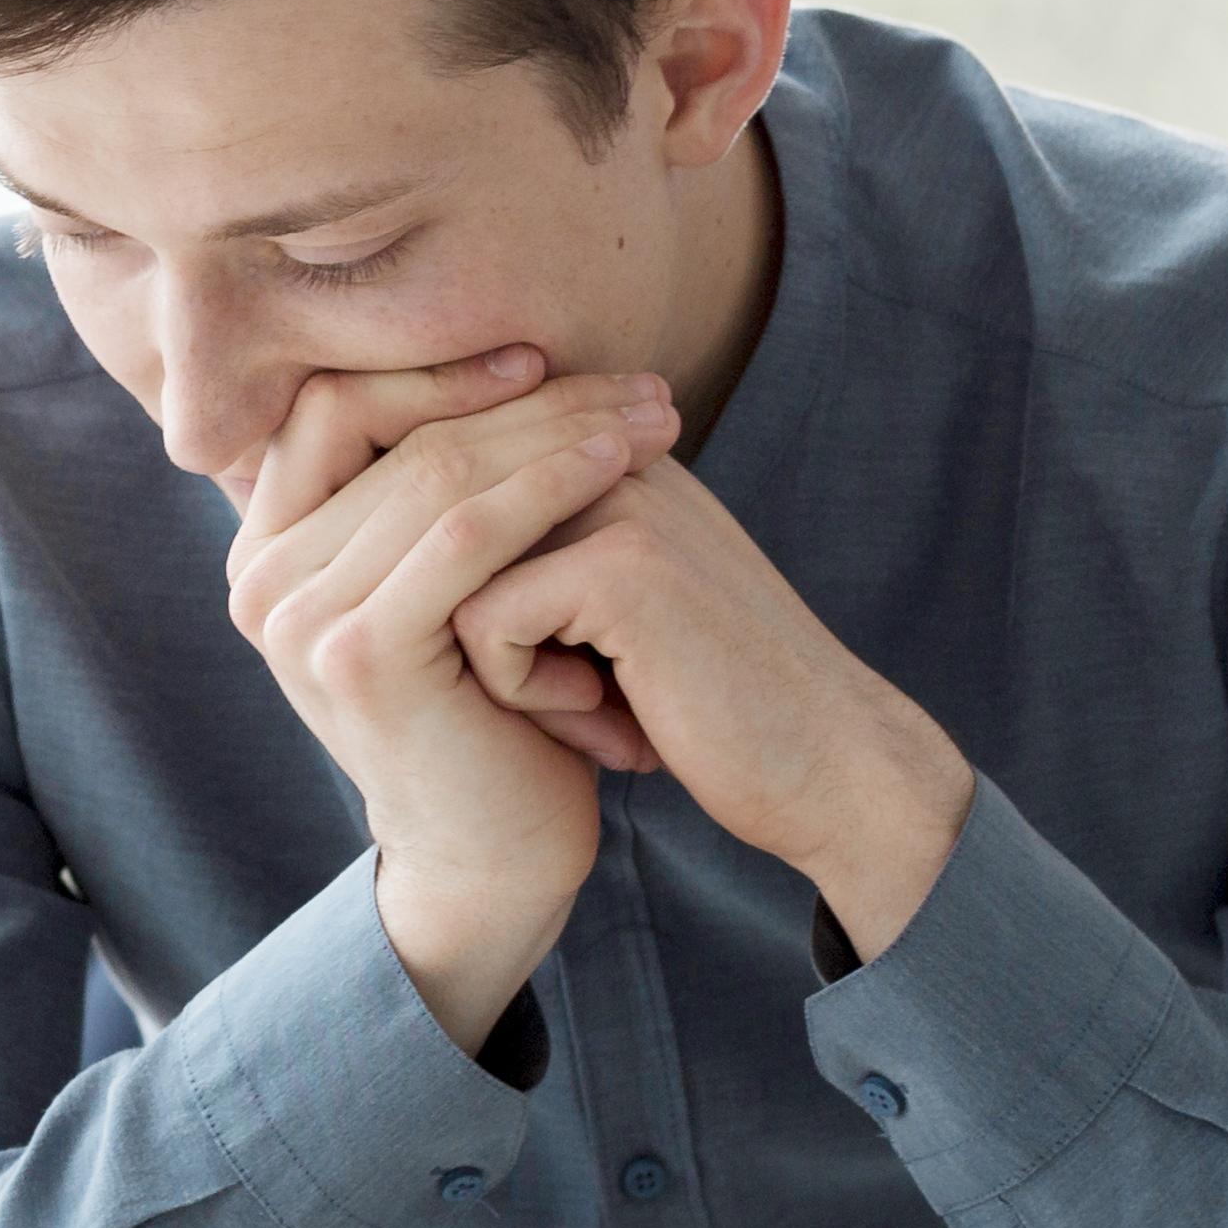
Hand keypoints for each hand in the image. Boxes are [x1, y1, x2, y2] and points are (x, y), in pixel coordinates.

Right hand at [221, 368, 683, 1048]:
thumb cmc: (489, 712)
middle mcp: (258, 579)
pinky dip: (550, 484)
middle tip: (639, 383)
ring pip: (436, 471)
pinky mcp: (358, 653)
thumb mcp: (442, 588)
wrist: (494, 855)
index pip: (334, 406)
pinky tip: (621, 465)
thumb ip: (422, 496)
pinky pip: (466, 534)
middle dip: (529, 396)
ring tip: (653, 418)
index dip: (437, 370)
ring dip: (558, 430)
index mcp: (265, 551)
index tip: (545, 357)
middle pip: (394, 432)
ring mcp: (297, 617)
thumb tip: (489, 360)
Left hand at [449, 457, 976, 953]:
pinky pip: (482, 628)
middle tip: (577, 699)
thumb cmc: (711, 708)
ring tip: (595, 710)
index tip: (566, 667)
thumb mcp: (607, 619)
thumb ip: (531, 560)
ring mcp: (618, 500)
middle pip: (442, 535)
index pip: (455, 495)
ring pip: (451, 581)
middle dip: (482, 639)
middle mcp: (610, 455)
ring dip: (504, 670)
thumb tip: (399, 556)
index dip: (475, 607)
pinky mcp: (620, 563)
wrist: (828, 772)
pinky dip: (529, 697)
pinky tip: (618, 724)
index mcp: (608, 455)